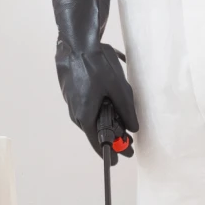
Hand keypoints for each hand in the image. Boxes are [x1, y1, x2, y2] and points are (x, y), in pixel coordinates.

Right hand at [49, 0, 138, 163]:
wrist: (77, 44)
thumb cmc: (96, 66)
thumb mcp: (119, 89)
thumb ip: (127, 111)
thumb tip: (133, 127)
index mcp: (85, 116)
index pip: (97, 142)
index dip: (110, 152)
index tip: (119, 160)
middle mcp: (75, 112)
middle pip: (94, 130)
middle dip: (111, 134)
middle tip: (127, 137)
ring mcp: (71, 101)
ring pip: (90, 116)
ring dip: (104, 118)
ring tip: (120, 115)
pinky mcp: (71, 91)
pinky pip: (85, 105)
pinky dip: (97, 106)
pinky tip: (107, 97)